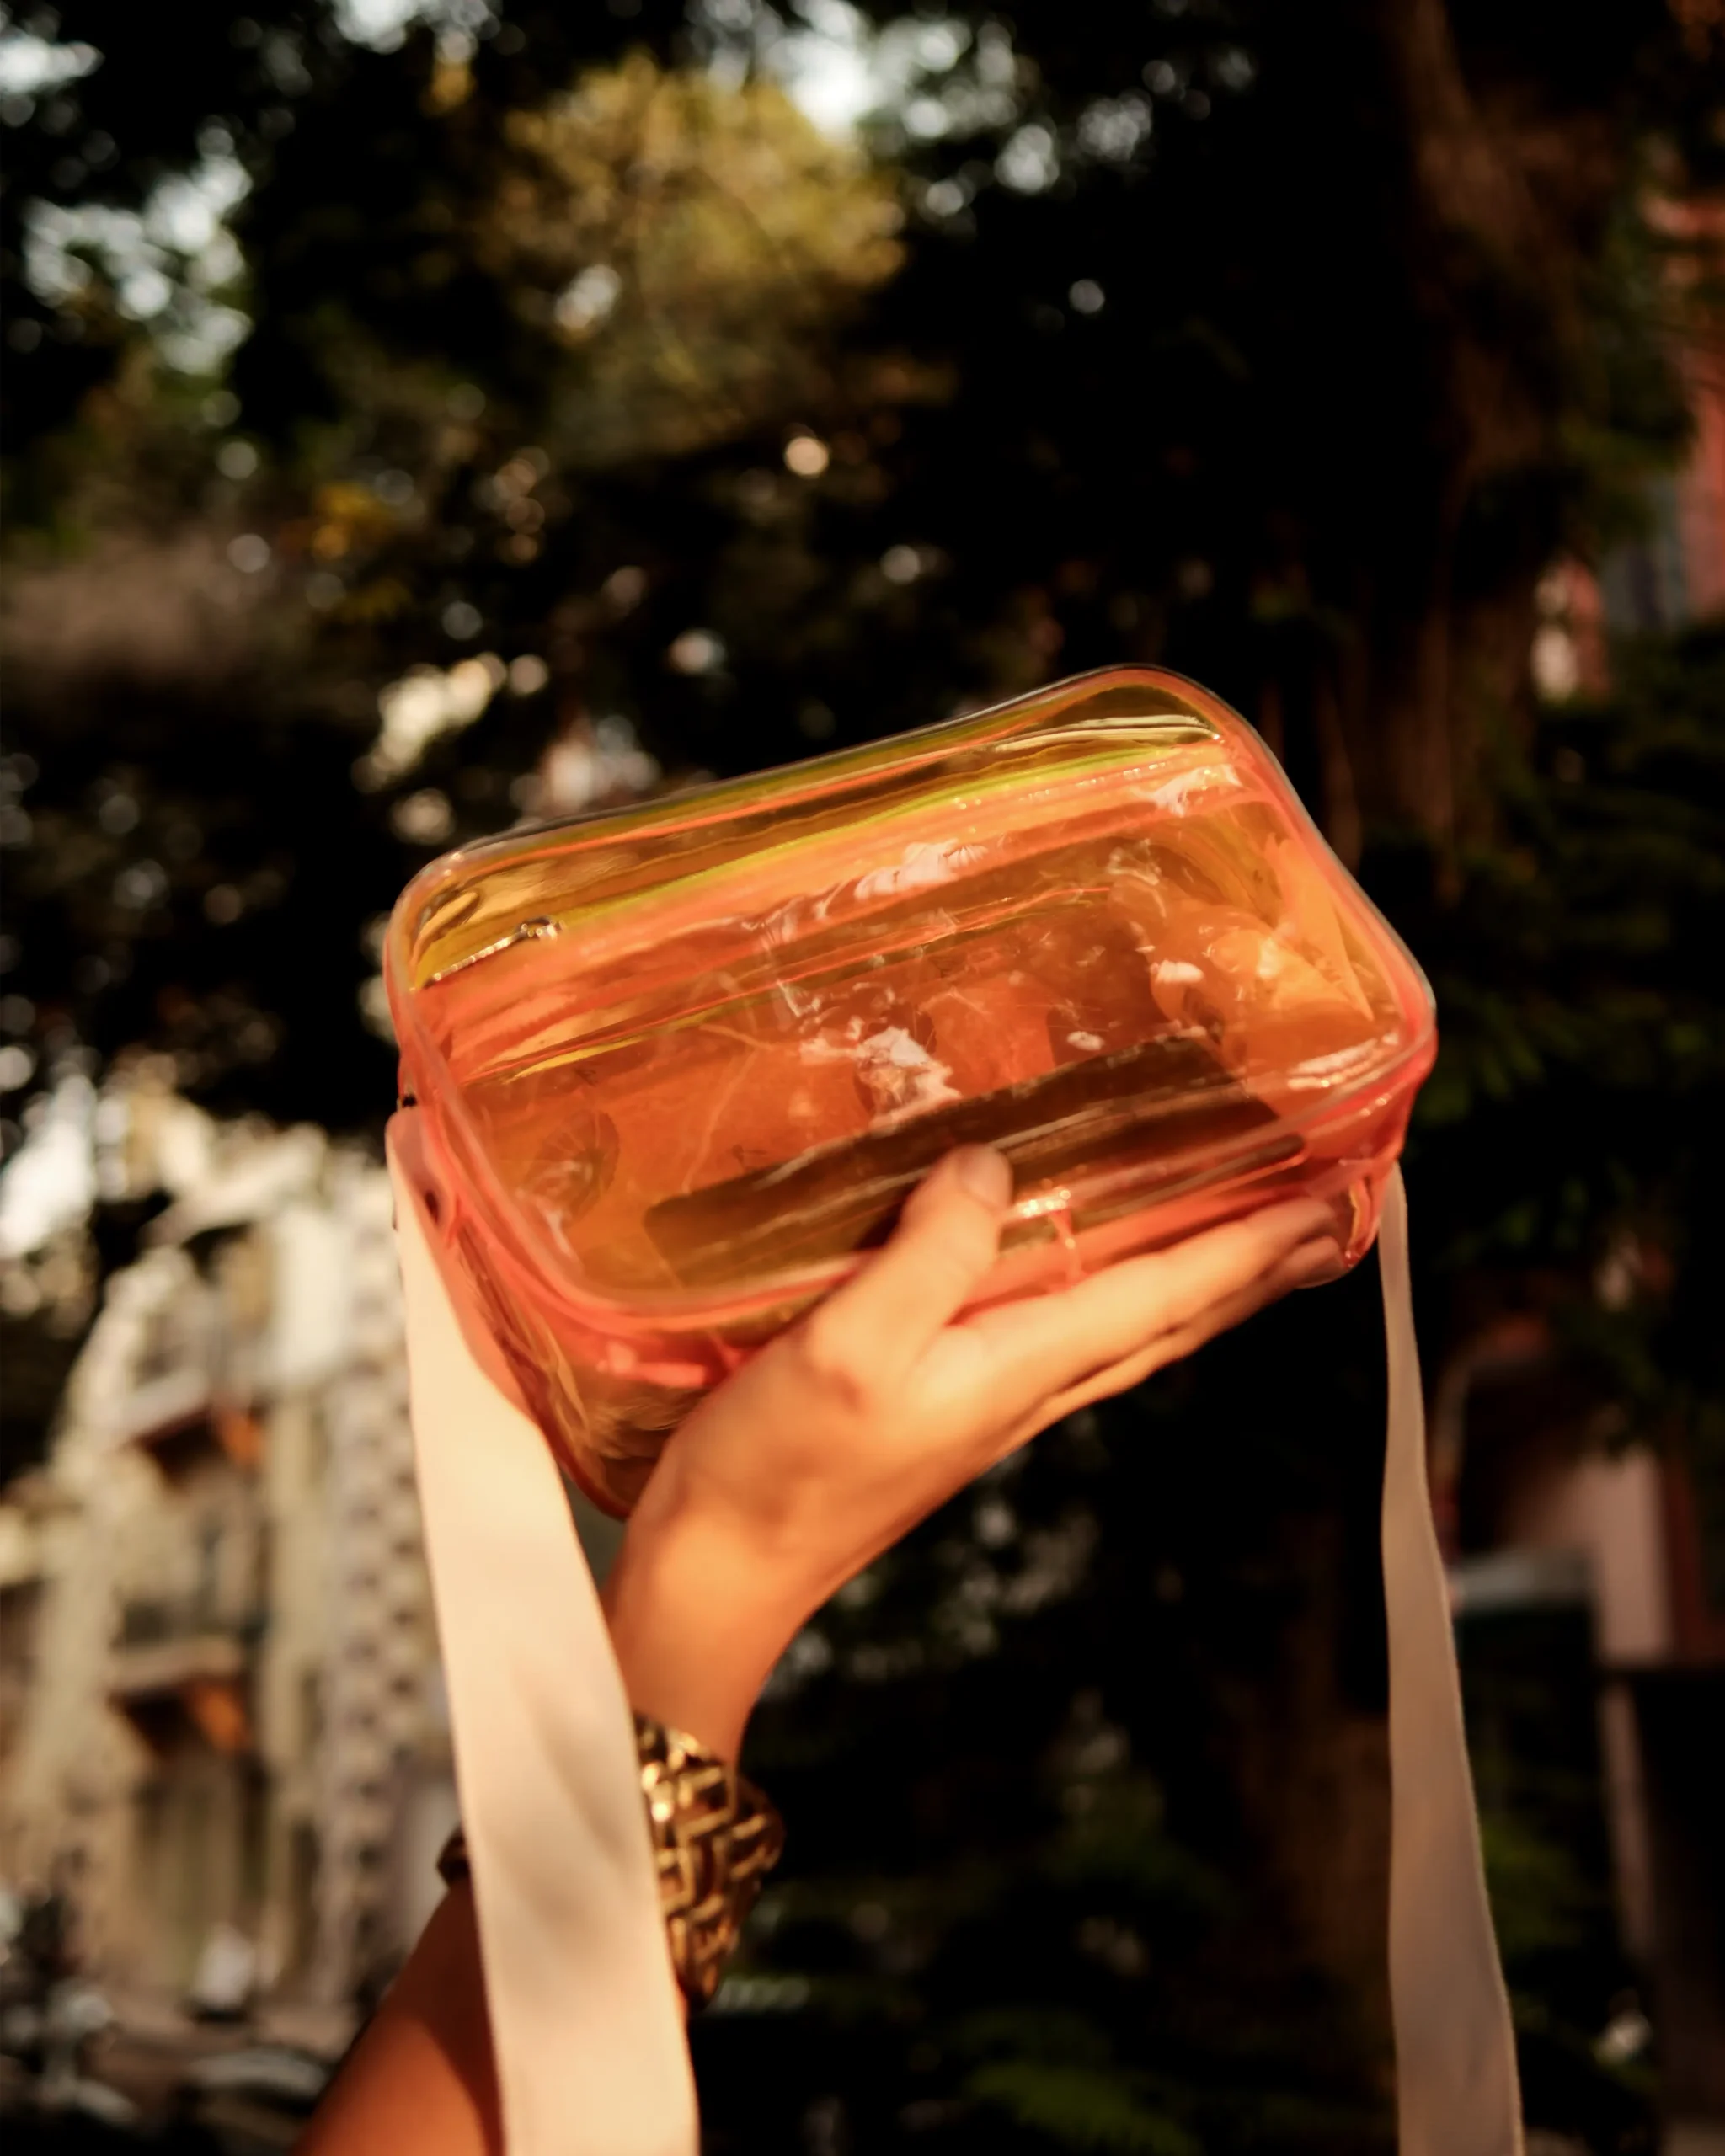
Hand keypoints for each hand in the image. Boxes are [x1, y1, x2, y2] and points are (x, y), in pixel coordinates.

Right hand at [604, 1150, 1337, 1757]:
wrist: (719, 1576)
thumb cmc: (778, 1470)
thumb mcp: (847, 1348)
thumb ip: (928, 1256)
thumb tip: (997, 1169)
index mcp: (1021, 1365)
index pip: (1169, 1292)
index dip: (1254, 1242)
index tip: (1337, 1198)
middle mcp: (1027, 1385)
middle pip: (1175, 1319)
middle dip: (1260, 1268)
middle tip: (1337, 1218)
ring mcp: (992, 1402)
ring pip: (1134, 1333)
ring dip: (1208, 1286)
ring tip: (1262, 1246)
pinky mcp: (948, 1406)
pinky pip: (1071, 1338)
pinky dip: (1127, 1300)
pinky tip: (1108, 1284)